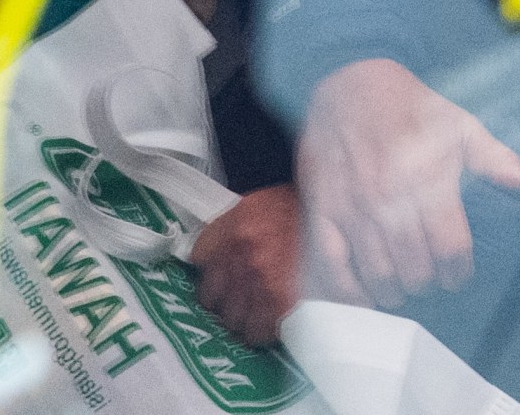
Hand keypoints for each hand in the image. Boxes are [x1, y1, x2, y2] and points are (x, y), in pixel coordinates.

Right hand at [190, 185, 306, 347]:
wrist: (310, 184)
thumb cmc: (318, 228)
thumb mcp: (322, 273)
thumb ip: (306, 303)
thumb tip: (308, 323)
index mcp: (281, 295)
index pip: (254, 334)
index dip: (258, 329)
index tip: (262, 323)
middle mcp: (253, 280)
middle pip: (230, 320)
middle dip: (240, 315)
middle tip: (250, 305)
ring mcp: (232, 256)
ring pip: (209, 297)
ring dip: (221, 294)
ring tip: (234, 286)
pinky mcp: (219, 233)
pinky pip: (198, 260)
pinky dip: (206, 262)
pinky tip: (221, 260)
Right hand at [294, 58, 519, 307]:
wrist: (349, 82)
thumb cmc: (412, 107)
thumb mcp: (460, 126)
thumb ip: (496, 160)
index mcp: (429, 179)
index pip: (450, 249)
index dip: (459, 272)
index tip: (458, 274)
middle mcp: (390, 198)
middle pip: (415, 269)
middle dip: (427, 282)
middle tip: (429, 278)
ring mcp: (352, 207)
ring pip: (377, 274)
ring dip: (393, 291)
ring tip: (402, 286)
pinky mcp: (322, 210)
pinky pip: (332, 266)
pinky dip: (348, 292)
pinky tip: (364, 296)